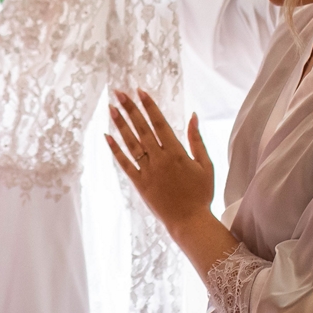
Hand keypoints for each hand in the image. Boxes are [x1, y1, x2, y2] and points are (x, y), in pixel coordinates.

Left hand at [106, 91, 214, 234]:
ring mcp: (148, 171)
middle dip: (130, 109)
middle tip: (119, 92)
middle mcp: (160, 160)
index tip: (139, 91)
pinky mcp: (139, 183)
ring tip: (111, 108)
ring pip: (131, 143)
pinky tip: (107, 136)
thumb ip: (197, 139)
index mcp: (177, 153)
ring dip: (120, 124)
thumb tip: (193, 116)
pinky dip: (115, 150)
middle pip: (142, 129)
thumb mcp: (205, 165)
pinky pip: (125, 164)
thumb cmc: (201, 193)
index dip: (149, 106)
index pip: (159, 123)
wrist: (189, 222)